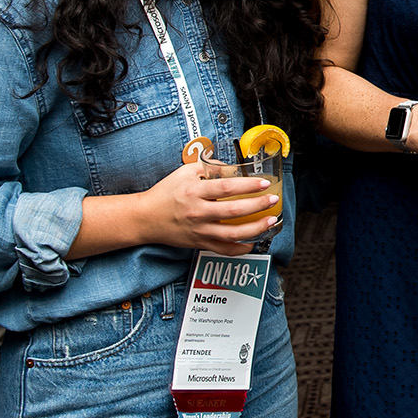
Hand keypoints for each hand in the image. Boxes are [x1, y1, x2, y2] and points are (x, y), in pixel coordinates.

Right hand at [141, 162, 278, 253]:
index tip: (264, 183)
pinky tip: (253, 242)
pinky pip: (223, 249)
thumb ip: (210, 167)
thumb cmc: (166, 193)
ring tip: (270, 221)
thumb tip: (234, 167)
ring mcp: (199, 230)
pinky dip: (240, 249)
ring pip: (232, 234)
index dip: (248, 185)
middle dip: (258, 206)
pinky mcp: (199, 243)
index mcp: (195, 191)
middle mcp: (198, 212)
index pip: (227, 187)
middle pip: (233, 211)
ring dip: (255, 229)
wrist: (145, 218)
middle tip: (272, 200)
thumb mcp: (185, 172)